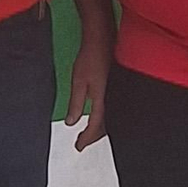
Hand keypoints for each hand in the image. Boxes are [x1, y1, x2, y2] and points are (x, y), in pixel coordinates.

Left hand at [65, 32, 111, 150]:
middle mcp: (113, 100)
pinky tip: (97, 117)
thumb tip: (71, 123)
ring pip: (109, 119)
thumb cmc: (90, 58)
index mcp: (103, 100)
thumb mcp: (78, 80)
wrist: (103, 39)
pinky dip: (103, 118)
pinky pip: (111, 110)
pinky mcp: (116, 89)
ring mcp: (116, 94)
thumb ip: (76, 103)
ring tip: (87, 134)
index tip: (78, 147)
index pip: (96, 127)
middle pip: (105, 126)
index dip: (87, 139)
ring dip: (99, 128)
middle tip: (81, 143)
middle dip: (93, 136)